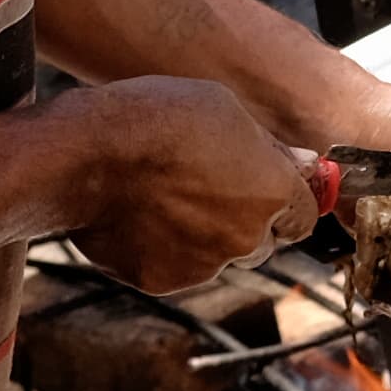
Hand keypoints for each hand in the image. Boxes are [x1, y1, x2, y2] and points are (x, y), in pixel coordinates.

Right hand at [63, 77, 318, 292]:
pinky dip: (162, 249)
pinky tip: (138, 215)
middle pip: (262, 243)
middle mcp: (246, 238)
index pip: (304, 217)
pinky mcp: (162, 281)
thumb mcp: (224, 109)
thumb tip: (305, 166)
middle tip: (205, 189)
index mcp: (271, 192)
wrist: (85, 155)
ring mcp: (204, 266)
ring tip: (162, 196)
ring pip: (217, 258)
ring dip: (202, 238)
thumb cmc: (156, 118)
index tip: (267, 191)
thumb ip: (270, 148)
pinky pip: (173, 268)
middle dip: (244, 224)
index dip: (286, 204)